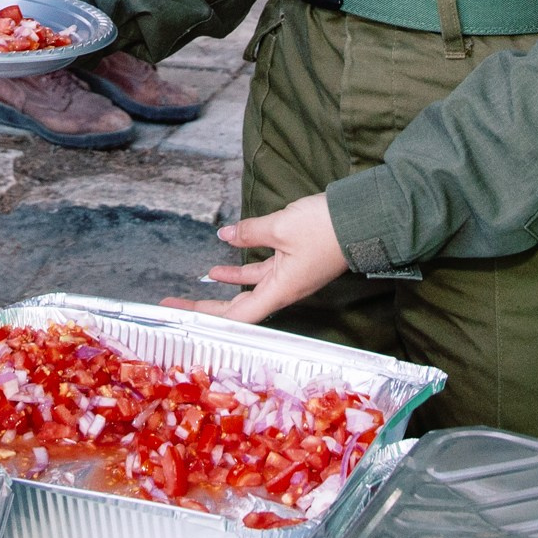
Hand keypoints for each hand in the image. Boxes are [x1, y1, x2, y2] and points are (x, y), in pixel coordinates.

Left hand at [160, 192, 349, 324]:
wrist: (360, 221)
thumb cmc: (323, 229)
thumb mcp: (279, 226)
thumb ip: (249, 232)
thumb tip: (226, 235)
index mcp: (280, 291)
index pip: (235, 316)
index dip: (204, 315)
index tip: (177, 312)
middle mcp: (283, 291)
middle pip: (239, 308)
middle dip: (206, 305)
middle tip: (177, 304)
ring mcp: (290, 278)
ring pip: (251, 289)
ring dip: (226, 285)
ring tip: (203, 279)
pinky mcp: (295, 264)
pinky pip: (263, 271)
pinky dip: (243, 267)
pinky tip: (227, 253)